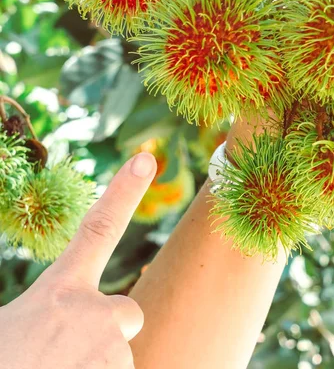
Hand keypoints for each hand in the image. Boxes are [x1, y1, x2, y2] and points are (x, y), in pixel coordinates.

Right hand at [0, 153, 156, 368]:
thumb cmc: (6, 355)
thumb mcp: (10, 323)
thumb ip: (47, 313)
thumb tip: (64, 322)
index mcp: (61, 288)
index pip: (100, 227)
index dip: (125, 191)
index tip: (145, 159)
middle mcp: (94, 310)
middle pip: (126, 313)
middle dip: (106, 333)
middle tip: (64, 354)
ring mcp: (111, 346)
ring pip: (120, 354)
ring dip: (95, 365)